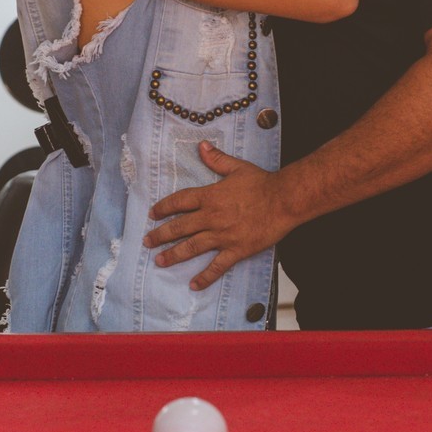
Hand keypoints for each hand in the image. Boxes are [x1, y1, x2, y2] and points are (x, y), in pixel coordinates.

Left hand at [143, 142, 291, 289]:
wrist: (284, 200)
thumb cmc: (262, 183)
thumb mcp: (237, 167)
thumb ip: (217, 159)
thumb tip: (201, 146)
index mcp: (210, 196)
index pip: (179, 202)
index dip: (164, 207)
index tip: (152, 213)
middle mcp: (211, 217)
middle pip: (180, 227)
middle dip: (161, 235)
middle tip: (147, 241)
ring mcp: (223, 236)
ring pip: (192, 247)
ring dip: (174, 255)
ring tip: (159, 261)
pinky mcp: (236, 250)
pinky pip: (217, 266)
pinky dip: (205, 277)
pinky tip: (193, 285)